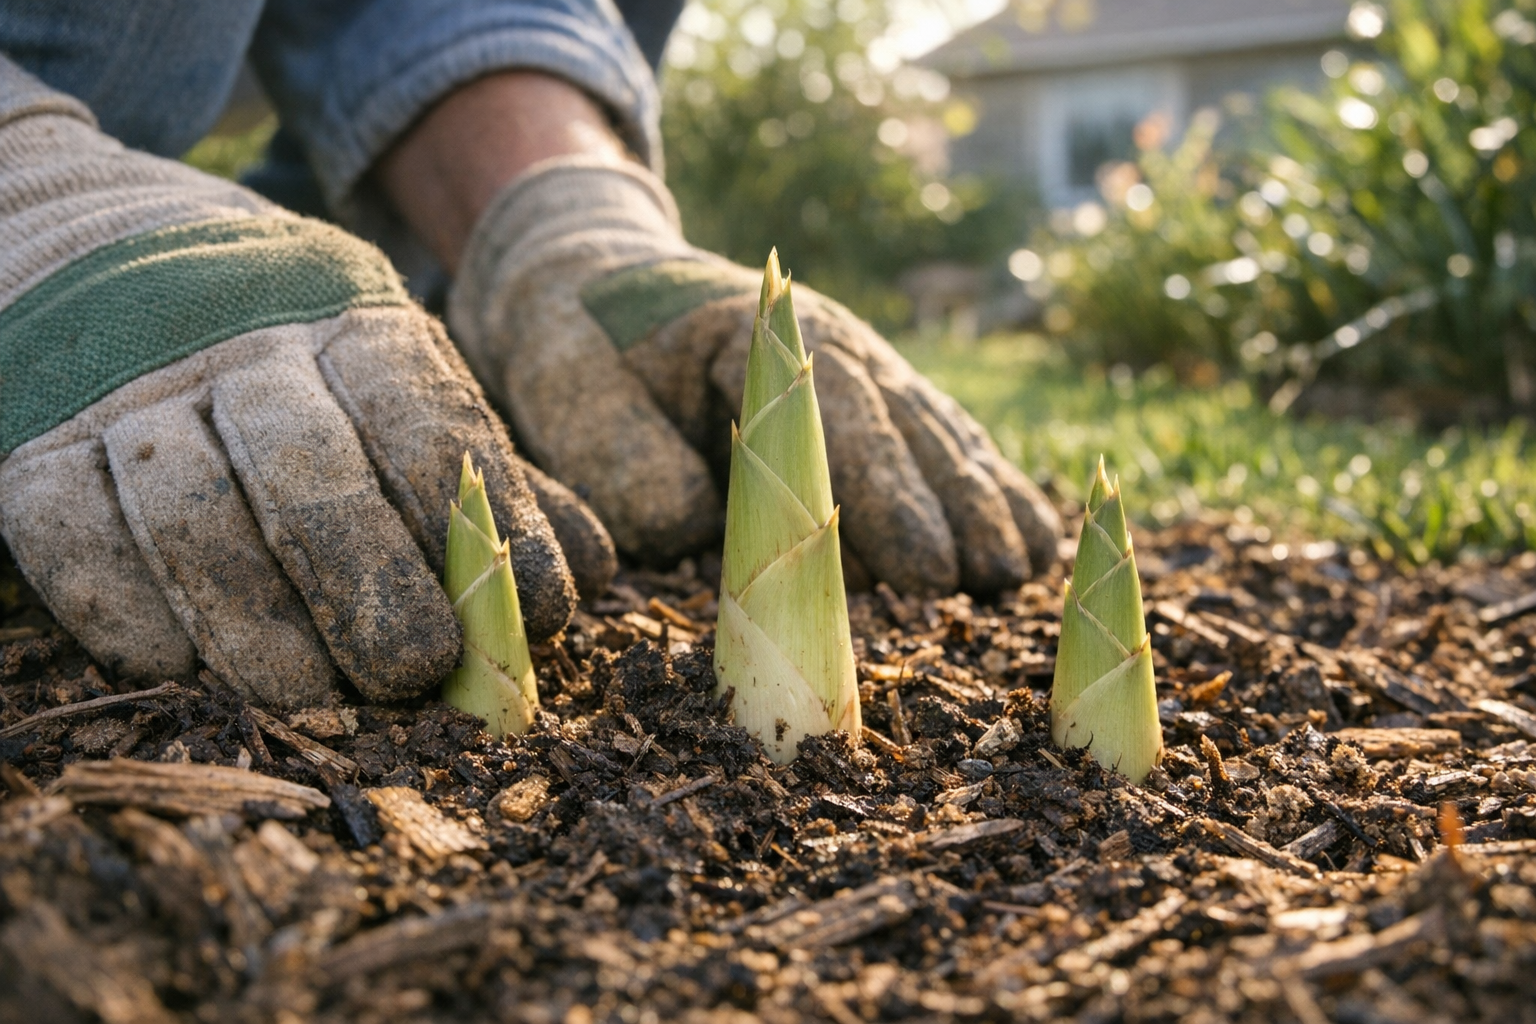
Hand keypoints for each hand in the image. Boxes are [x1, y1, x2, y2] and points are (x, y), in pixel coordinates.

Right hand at [0, 62, 613, 706]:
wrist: (91, 246)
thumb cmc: (283, 350)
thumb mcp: (388, 377)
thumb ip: (478, 474)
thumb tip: (585, 573)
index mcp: (350, 321)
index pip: (426, 421)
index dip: (486, 525)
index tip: (534, 613)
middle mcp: (238, 345)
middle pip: (308, 470)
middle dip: (368, 581)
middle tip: (413, 673)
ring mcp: (127, 391)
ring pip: (190, 514)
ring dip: (254, 621)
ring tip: (308, 697)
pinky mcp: (28, 440)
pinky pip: (71, 538)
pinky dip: (129, 614)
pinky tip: (181, 668)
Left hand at [448, 157, 1060, 593]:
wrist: (595, 284)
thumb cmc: (581, 356)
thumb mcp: (572, 398)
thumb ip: (626, 461)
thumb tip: (701, 527)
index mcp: (759, 338)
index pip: (838, 420)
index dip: (886, 498)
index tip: (927, 570)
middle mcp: (829, 345)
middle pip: (909, 427)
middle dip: (956, 507)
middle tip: (996, 584)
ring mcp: (859, 365)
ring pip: (938, 432)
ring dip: (985, 498)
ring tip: (1027, 566)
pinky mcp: (868, 396)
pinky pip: (937, 437)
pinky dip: (983, 483)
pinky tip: (1026, 531)